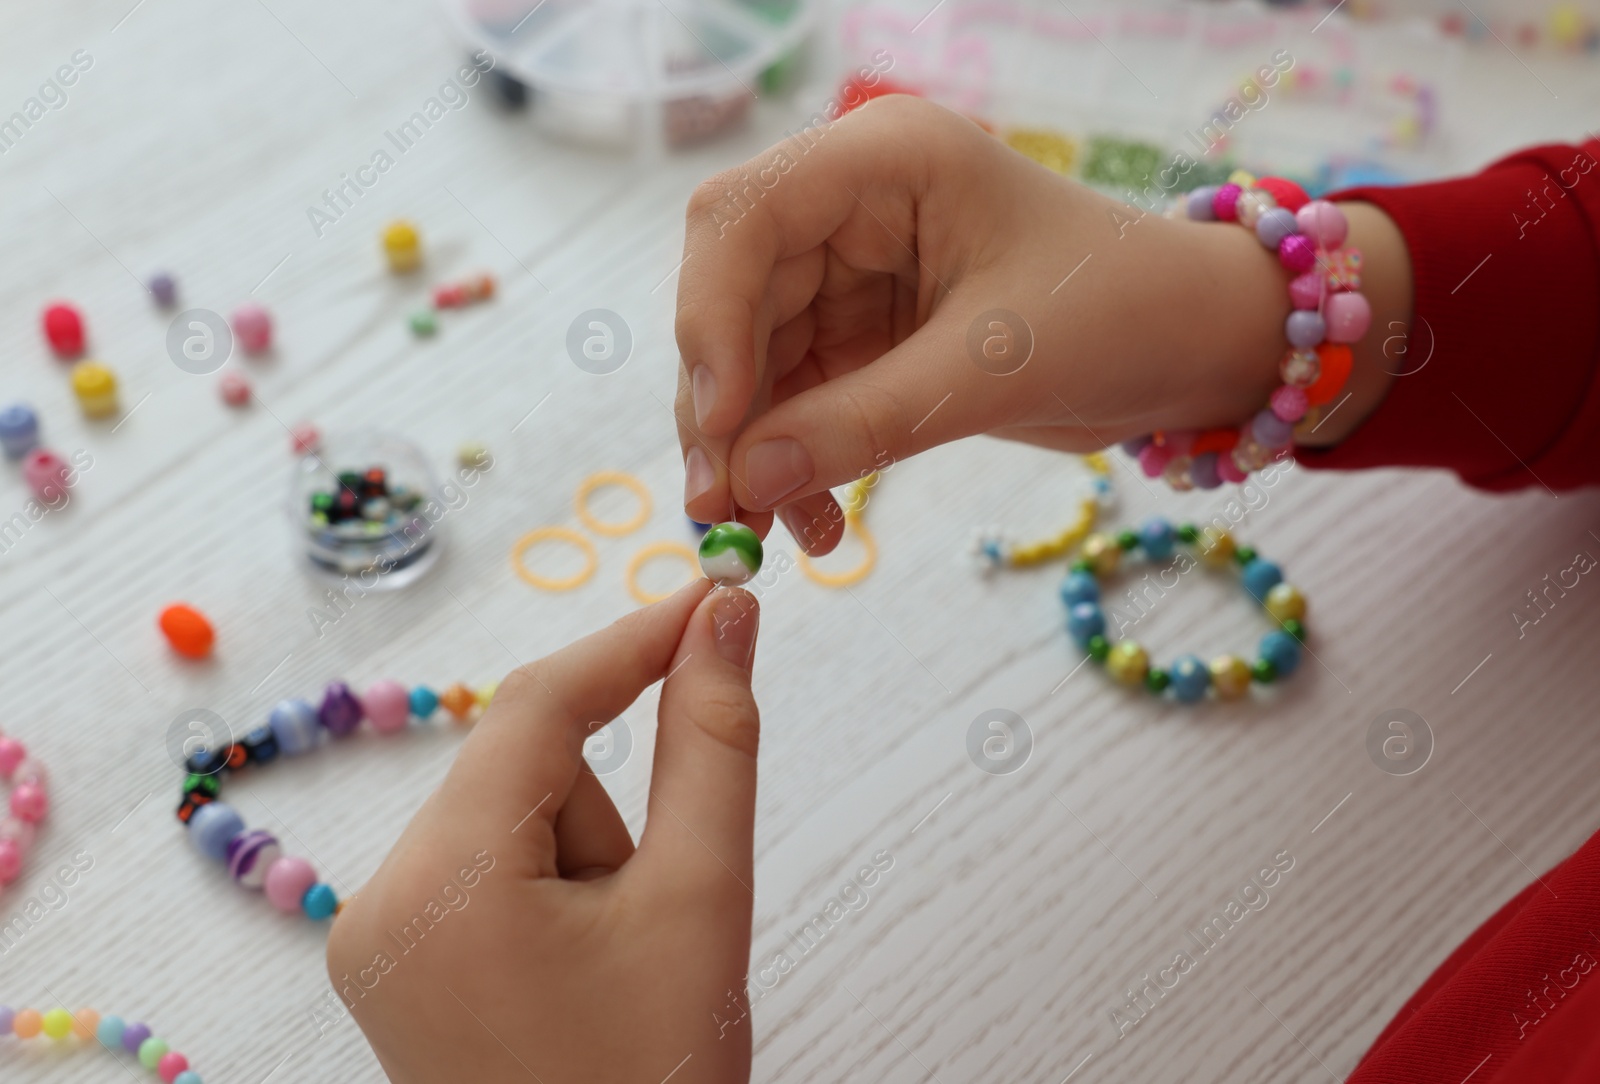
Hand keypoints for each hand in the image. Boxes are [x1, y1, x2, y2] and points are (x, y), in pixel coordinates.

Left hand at [328, 581, 761, 1083]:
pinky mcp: (398, 964)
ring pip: (516, 819)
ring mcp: (379, 938)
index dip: (634, 641)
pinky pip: (491, 869)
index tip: (715, 599)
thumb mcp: (701, 901)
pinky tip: (587, 971)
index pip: (538, 706)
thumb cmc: (656, 1078)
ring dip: (591, 861)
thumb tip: (726, 619)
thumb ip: (714, 745)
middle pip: (528, 770)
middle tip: (661, 912)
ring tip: (621, 966)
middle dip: (613, 816)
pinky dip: (559, 888)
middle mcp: (380, 900)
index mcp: (441, 883)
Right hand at [674, 95, 1406, 552]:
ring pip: (751, 362)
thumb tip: (741, 486)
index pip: (742, 219)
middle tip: (721, 507)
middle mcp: (852, 207)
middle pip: (729, 296)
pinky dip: (791, 466)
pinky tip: (813, 526)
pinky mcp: (864, 339)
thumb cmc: (1123, 313)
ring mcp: (852, 274)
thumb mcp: (994, 368)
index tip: (721, 425)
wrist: (1196, 349)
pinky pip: (794, 404)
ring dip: (750, 452)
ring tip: (764, 536)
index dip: (711, 320)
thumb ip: (862, 423)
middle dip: (721, 405)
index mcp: (884, 162)